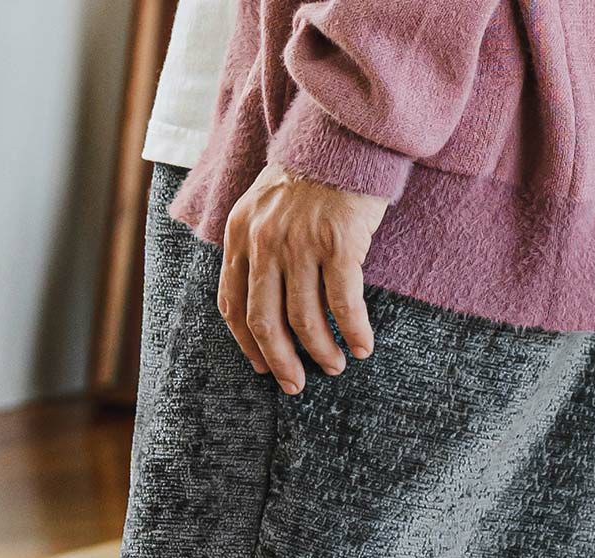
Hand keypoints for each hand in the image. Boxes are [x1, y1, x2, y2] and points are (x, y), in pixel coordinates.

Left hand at [219, 162, 387, 392]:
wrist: (345, 135)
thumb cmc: (310, 177)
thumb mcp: (266, 206)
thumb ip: (257, 246)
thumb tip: (267, 304)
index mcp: (240, 234)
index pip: (232, 304)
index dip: (248, 344)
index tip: (264, 367)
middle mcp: (264, 240)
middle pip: (265, 322)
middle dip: (282, 362)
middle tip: (296, 384)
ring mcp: (300, 242)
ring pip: (305, 319)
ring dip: (321, 351)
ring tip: (335, 364)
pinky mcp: (338, 243)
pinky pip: (343, 303)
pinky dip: (354, 332)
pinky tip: (362, 347)